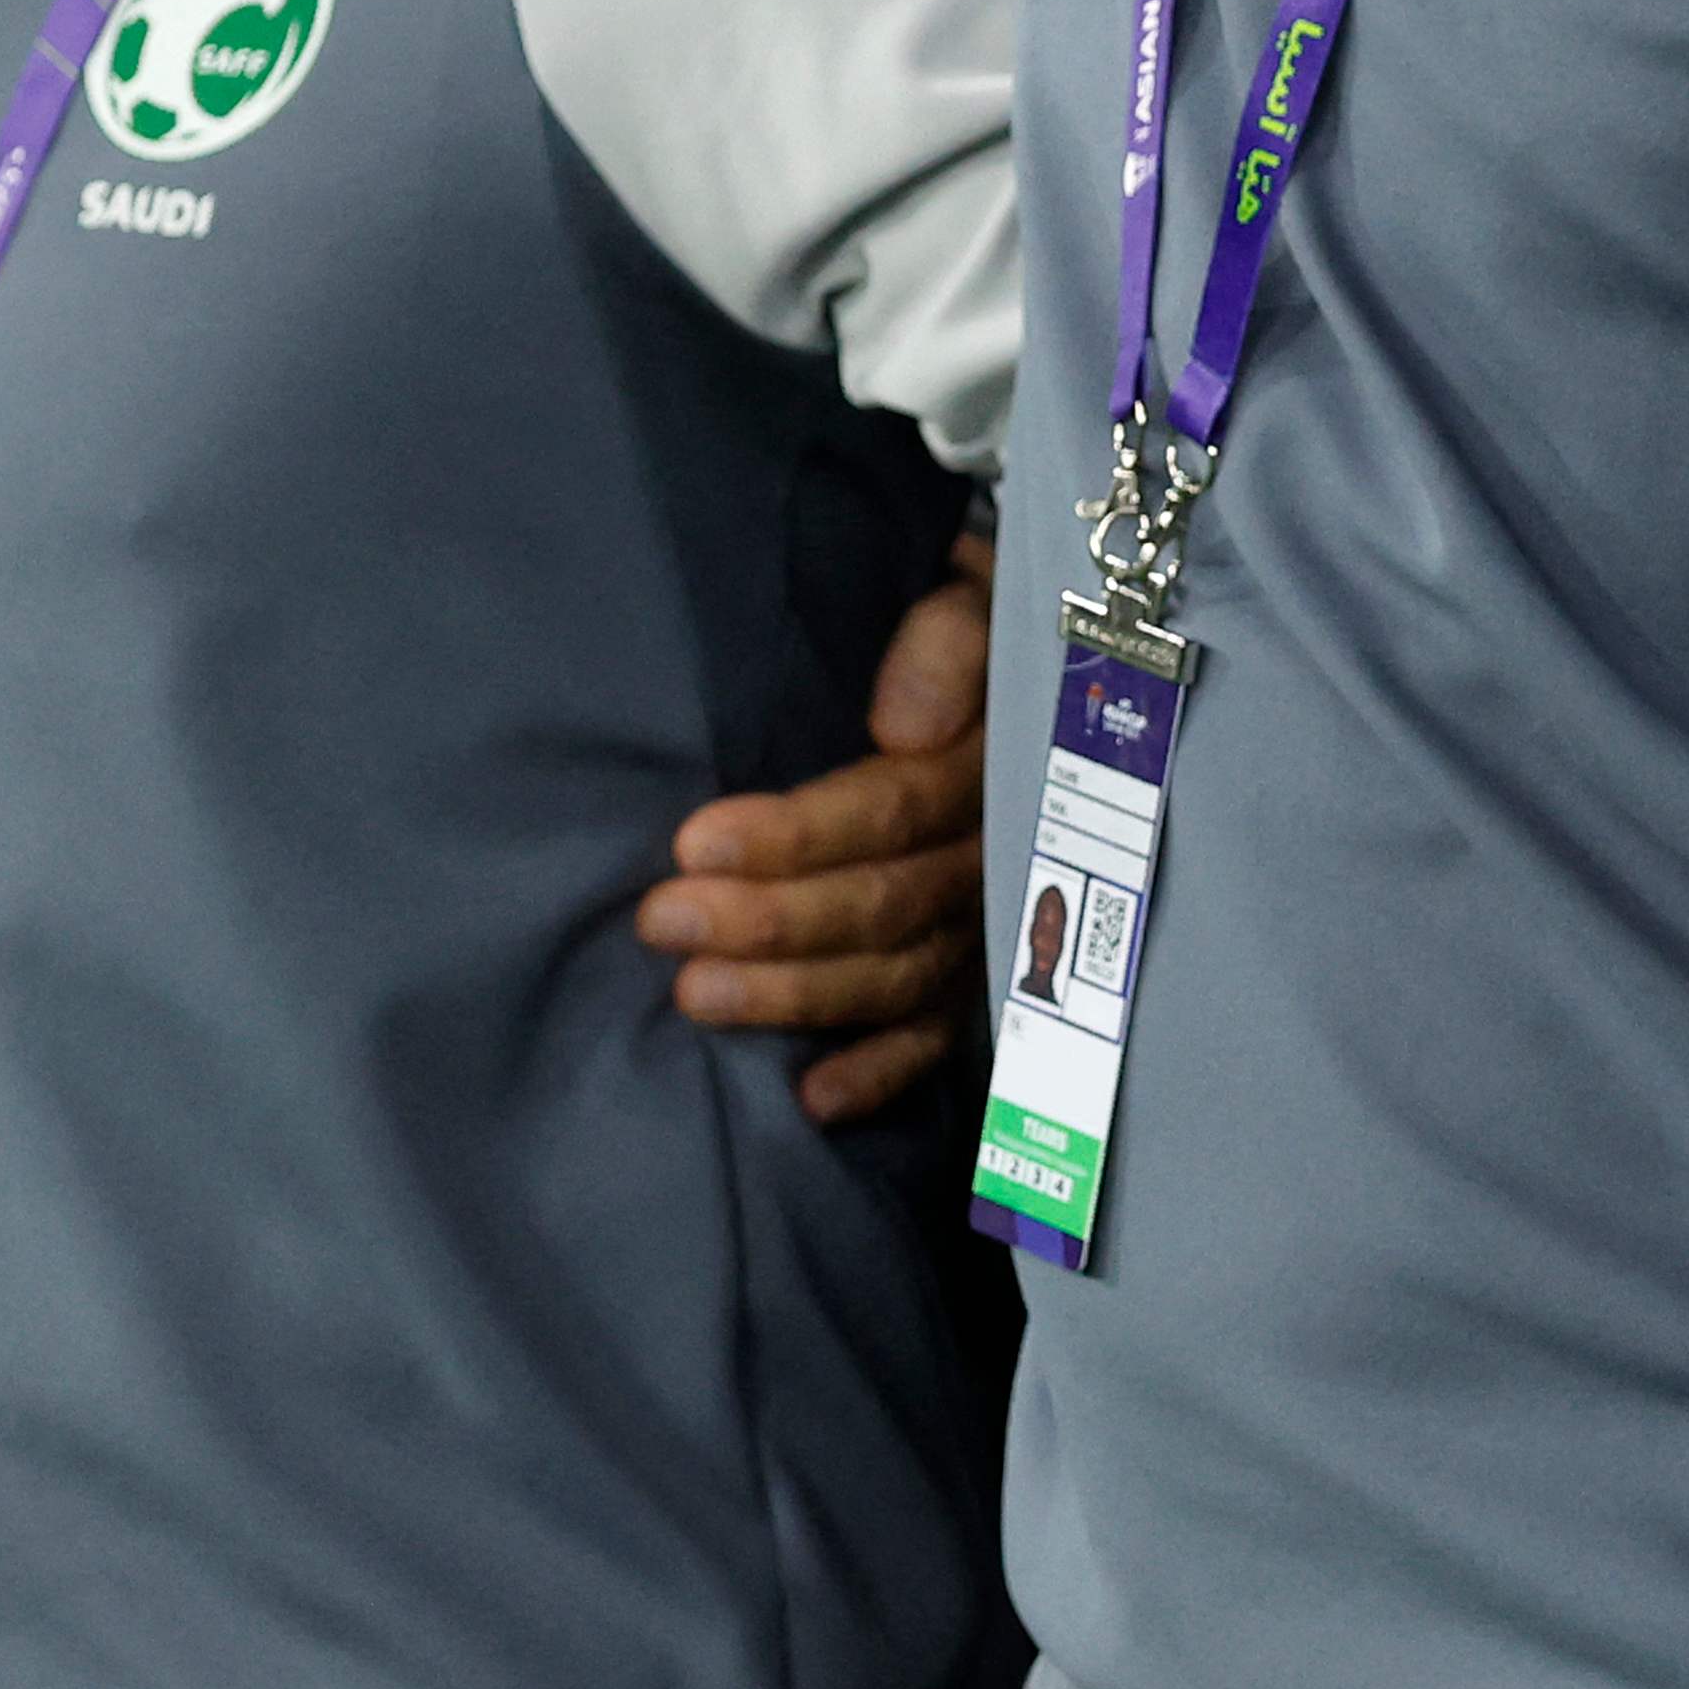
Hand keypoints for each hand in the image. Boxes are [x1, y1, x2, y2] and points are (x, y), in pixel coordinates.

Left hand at [637, 533, 993, 1124]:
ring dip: (797, 997)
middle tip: (662, 922)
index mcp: (995, 753)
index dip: (795, 835)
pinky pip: (942, 1035)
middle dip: (769, 922)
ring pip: (899, 976)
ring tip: (694, 998)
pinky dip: (883, 1072)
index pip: (892, 810)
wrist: (1025, 643)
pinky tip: (812, 1100)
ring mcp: (991, 915)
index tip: (693, 842)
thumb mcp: (966, 588)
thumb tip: (903, 724)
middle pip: (885, 904)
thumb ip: (945, 640)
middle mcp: (1000, 848)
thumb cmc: (964, 620)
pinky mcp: (980, 964)